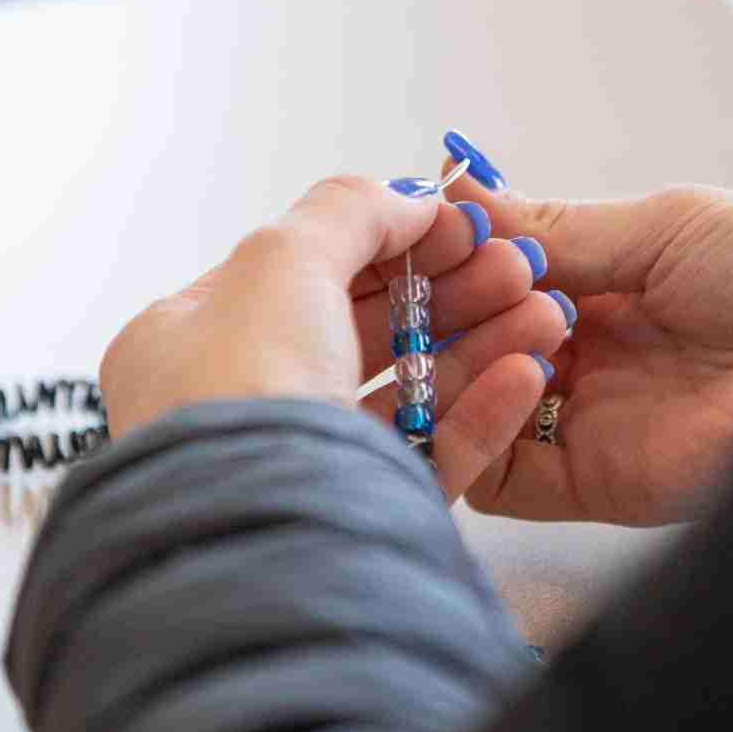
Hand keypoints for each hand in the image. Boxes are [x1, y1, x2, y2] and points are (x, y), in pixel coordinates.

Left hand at [98, 175, 569, 494]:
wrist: (252, 532)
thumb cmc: (240, 386)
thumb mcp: (282, 260)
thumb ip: (349, 212)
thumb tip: (406, 199)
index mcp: (188, 340)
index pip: (300, 273)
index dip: (383, 239)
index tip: (459, 226)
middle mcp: (236, 404)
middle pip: (361, 330)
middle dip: (447, 291)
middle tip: (515, 268)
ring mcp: (298, 466)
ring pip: (403, 395)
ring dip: (476, 347)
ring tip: (544, 315)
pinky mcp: (353, 519)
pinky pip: (427, 458)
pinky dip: (479, 415)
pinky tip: (525, 374)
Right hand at [437, 135, 732, 524]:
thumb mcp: (662, 226)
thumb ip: (552, 229)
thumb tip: (451, 192)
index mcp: (605, 293)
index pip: (489, 289)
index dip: (451, 264)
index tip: (425, 232)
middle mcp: (587, 363)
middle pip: (469, 350)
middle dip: (450, 309)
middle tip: (455, 273)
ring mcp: (589, 426)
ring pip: (469, 411)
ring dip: (462, 361)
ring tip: (510, 309)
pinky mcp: (601, 484)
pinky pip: (500, 476)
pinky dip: (478, 428)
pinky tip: (512, 370)